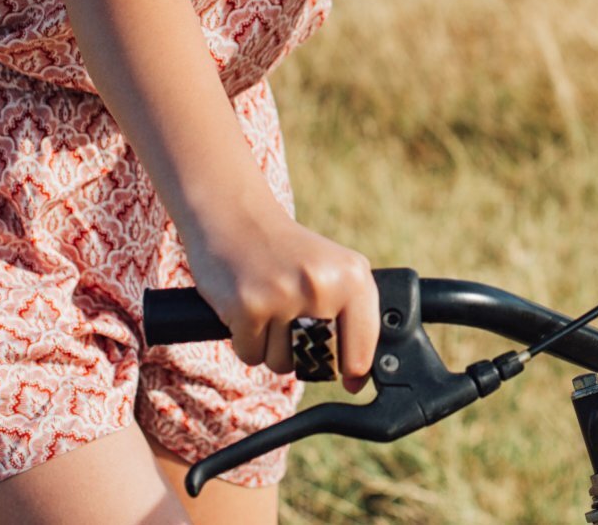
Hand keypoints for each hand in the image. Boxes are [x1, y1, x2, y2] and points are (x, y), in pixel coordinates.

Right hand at [184, 204, 379, 391]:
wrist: (236, 215)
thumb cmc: (288, 253)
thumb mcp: (335, 271)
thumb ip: (355, 319)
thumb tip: (358, 382)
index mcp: (353, 276)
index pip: (361, 354)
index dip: (353, 371)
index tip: (347, 371)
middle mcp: (321, 285)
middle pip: (319, 365)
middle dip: (305, 354)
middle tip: (293, 317)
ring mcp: (283, 296)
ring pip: (282, 364)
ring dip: (272, 346)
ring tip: (269, 304)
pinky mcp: (247, 306)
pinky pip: (251, 356)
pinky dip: (246, 339)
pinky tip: (247, 304)